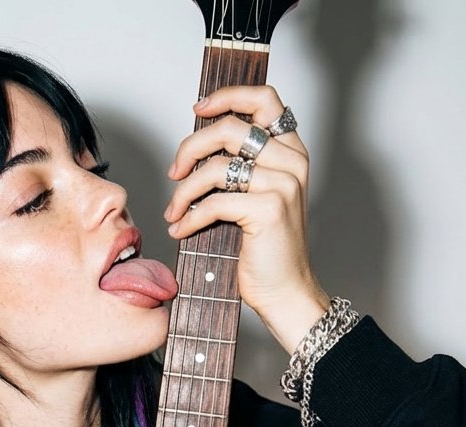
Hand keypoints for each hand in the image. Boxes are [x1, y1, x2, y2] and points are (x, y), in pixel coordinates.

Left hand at [165, 84, 328, 352]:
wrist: (285, 291)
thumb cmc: (266, 250)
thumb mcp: (255, 198)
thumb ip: (239, 166)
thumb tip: (195, 147)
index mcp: (291, 151)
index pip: (264, 98)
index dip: (227, 95)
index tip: (198, 108)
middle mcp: (291, 161)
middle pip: (229, 128)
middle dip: (190, 149)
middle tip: (174, 172)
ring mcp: (283, 184)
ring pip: (216, 167)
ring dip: (184, 191)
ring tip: (174, 210)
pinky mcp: (269, 209)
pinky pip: (214, 202)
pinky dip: (189, 218)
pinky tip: (181, 230)